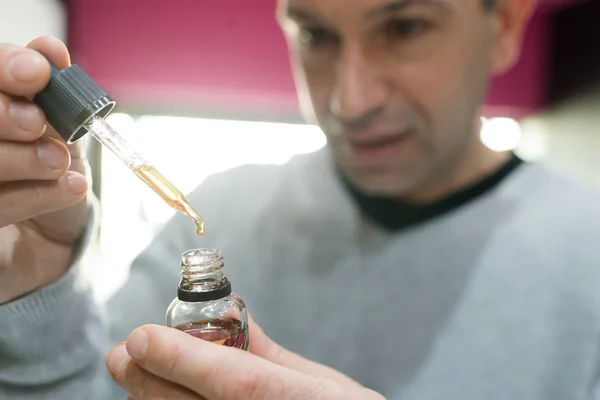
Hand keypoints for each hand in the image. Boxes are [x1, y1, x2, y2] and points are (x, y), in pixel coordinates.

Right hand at [0, 36, 88, 303]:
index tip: (37, 72)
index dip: (2, 67)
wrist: (55, 231)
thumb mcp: (59, 128)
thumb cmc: (50, 170)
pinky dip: (37, 196)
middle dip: (3, 115)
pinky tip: (71, 187)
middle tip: (39, 124)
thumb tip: (49, 51)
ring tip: (60, 162)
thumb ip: (51, 91)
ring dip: (23, 158)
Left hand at [106, 318, 385, 399]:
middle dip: (148, 380)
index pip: (234, 382)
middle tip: (122, 354)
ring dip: (149, 398)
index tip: (142, 337)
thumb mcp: (318, 381)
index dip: (183, 360)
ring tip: (135, 371)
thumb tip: (229, 318)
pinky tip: (156, 397)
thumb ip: (269, 354)